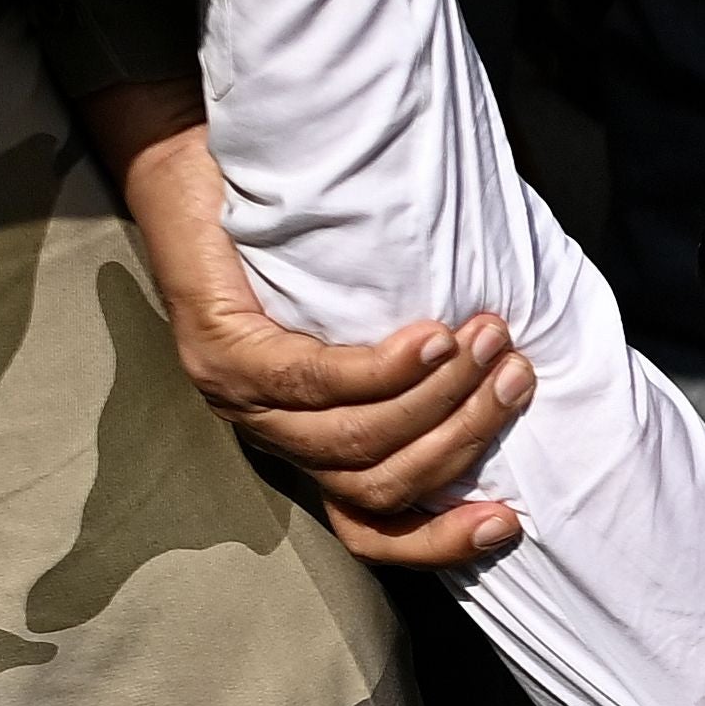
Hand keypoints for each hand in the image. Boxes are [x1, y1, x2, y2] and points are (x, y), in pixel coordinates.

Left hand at [85, 83, 528, 564]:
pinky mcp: (221, 354)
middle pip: (381, 483)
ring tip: (487, 345)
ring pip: (355, 439)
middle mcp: (269, 437)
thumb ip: (410, 365)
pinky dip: (386, 369)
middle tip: (514, 377)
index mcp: (305, 443)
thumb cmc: (285, 235)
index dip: (438, 542)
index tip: (507, 521)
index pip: (369, 529)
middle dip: (462, 439)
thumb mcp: (358, 316)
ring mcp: (239, 400)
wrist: (190, 164)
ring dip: (438, 399)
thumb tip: (507, 374)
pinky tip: (431, 339)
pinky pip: (316, 381)